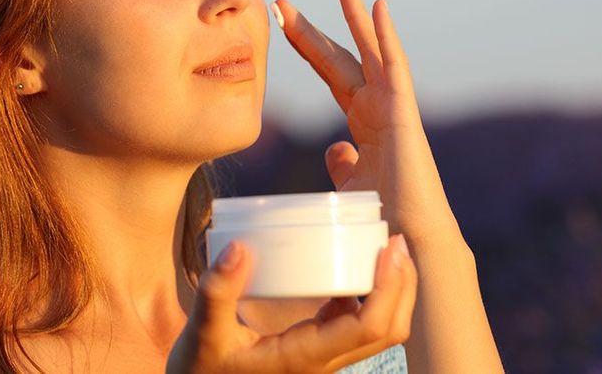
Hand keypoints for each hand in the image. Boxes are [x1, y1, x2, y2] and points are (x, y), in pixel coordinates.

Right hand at [166, 234, 416, 372]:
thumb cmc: (199, 371)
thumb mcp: (200, 334)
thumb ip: (216, 292)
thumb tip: (238, 248)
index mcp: (305, 358)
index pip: (367, 327)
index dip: (388, 288)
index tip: (389, 248)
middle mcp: (323, 362)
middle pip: (387, 330)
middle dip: (403, 285)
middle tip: (396, 240)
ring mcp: (322, 357)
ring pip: (378, 330)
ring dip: (391, 291)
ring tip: (384, 248)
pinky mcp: (315, 348)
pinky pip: (355, 324)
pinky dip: (368, 295)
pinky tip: (353, 267)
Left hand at [271, 0, 456, 242]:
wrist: (409, 238)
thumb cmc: (385, 219)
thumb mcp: (350, 187)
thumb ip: (342, 165)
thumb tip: (334, 149)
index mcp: (363, 123)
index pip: (330, 74)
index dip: (306, 46)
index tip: (277, 21)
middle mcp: (378, 109)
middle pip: (342, 58)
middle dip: (313, 30)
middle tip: (282, 3)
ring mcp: (393, 108)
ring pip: (372, 53)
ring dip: (357, 19)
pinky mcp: (405, 113)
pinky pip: (396, 67)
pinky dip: (387, 37)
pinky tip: (378, 7)